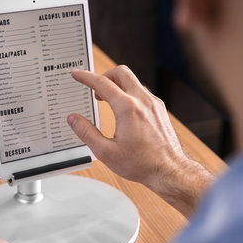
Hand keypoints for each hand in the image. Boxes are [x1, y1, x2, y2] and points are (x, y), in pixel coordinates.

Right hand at [68, 65, 213, 216]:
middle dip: (105, 76)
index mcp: (128, 108)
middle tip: (96, 89)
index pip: (102, 83)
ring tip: (108, 100)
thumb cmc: (142, 164)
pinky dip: (130, 93)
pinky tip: (124, 108)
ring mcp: (154, 104)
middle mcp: (143, 101)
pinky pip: (142, 92)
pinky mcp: (160, 109)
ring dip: (118, 85)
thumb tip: (73, 119)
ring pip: (133, 81)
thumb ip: (86, 133)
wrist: (169, 170)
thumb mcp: (106, 152)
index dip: (86, 77)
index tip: (77, 74)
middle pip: (121, 72)